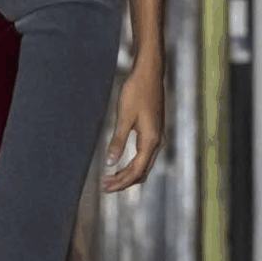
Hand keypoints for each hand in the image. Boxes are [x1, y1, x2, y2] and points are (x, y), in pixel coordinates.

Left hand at [102, 60, 164, 192]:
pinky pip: (144, 156)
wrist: (150, 73)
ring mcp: (157, 137)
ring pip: (144, 165)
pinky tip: (120, 164)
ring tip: (110, 179)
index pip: (136, 170)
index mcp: (151, 140)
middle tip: (104, 187)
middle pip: (141, 172)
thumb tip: (110, 163)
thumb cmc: (136, 92)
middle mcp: (157, 141)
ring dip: (128, 174)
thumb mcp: (124, 116)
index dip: (121, 182)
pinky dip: (133, 165)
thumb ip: (117, 140)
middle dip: (123, 182)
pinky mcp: (154, 132)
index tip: (105, 187)